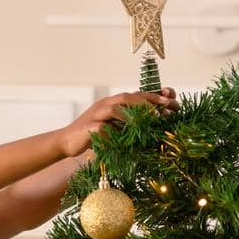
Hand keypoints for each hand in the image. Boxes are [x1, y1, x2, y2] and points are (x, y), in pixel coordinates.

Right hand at [57, 89, 178, 156]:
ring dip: (133, 112)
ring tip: (150, 117)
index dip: (154, 97)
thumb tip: (153, 127)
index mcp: (113, 103)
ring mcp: (96, 115)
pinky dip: (115, 132)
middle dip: (148, 100)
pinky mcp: (88, 128)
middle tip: (166, 106)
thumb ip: (128, 124)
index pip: (135, 95)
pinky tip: (125, 137)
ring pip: (115, 108)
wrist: (66, 142)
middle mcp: (105, 105)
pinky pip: (103, 128)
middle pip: (127, 97)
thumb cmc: (93, 136)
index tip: (172, 101)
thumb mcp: (114, 128)